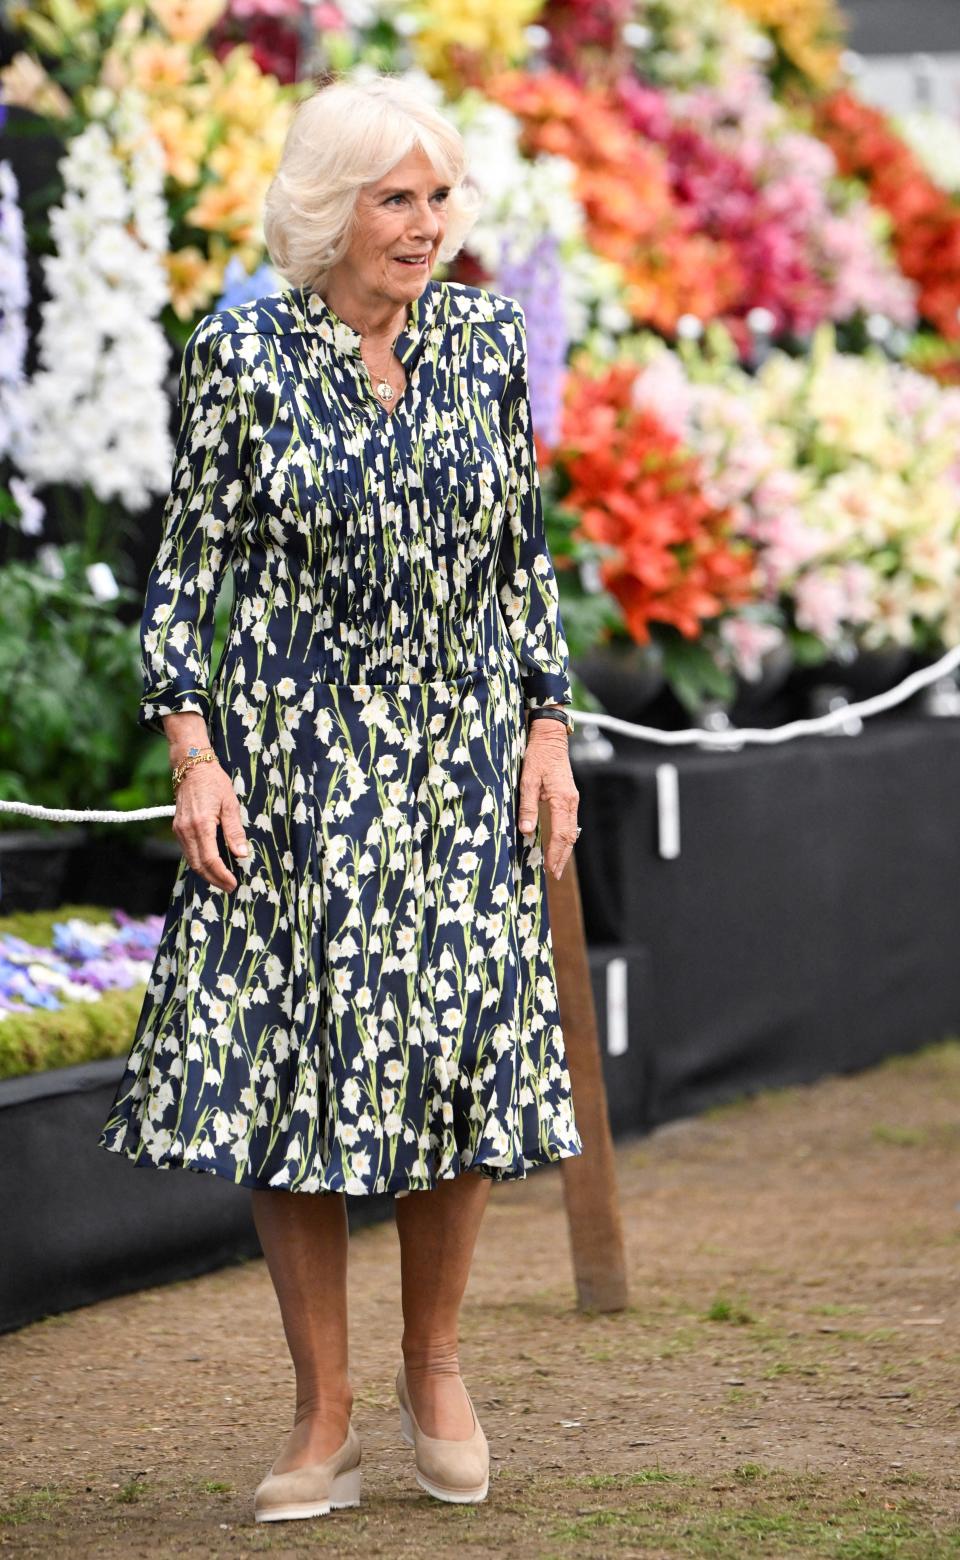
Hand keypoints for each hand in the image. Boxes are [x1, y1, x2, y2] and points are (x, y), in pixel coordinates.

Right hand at [172, 757, 249, 892]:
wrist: (192, 766)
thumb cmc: (214, 782)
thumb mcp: (230, 804)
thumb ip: (235, 831)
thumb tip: (242, 854)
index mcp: (201, 825)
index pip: (210, 859)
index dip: (222, 875)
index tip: (233, 883)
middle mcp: (186, 830)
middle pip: (198, 865)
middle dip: (214, 879)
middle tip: (229, 887)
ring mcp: (179, 830)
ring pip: (191, 861)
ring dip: (206, 873)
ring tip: (222, 879)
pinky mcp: (177, 828)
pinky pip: (187, 851)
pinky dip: (199, 862)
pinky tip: (211, 865)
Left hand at [518, 722, 579, 879]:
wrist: (550, 738)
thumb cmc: (537, 756)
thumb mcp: (527, 781)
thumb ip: (527, 807)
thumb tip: (527, 831)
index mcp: (562, 800)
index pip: (560, 834)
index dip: (556, 854)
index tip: (551, 870)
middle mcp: (571, 802)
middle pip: (570, 836)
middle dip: (562, 856)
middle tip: (555, 874)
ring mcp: (572, 799)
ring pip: (571, 830)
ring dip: (564, 848)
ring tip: (556, 864)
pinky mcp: (569, 796)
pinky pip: (569, 822)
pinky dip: (565, 836)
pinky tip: (558, 844)